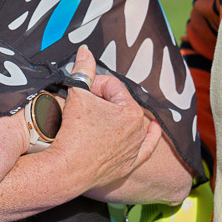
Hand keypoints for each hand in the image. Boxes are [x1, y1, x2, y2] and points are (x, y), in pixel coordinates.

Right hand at [55, 79, 160, 202]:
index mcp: (131, 111)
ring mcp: (135, 149)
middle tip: (82, 107)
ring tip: (96, 119)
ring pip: (129, 123)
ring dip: (115, 117)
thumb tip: (85, 51)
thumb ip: (83, 69)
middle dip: (102, 101)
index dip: (93, 85)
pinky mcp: (129, 164)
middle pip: (120, 103)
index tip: (80, 92)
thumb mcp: (77, 94)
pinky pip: (146, 148)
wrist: (67, 170)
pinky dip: (151, 137)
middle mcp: (139, 130)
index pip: (112, 86)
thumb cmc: (73, 133)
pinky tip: (154, 128)